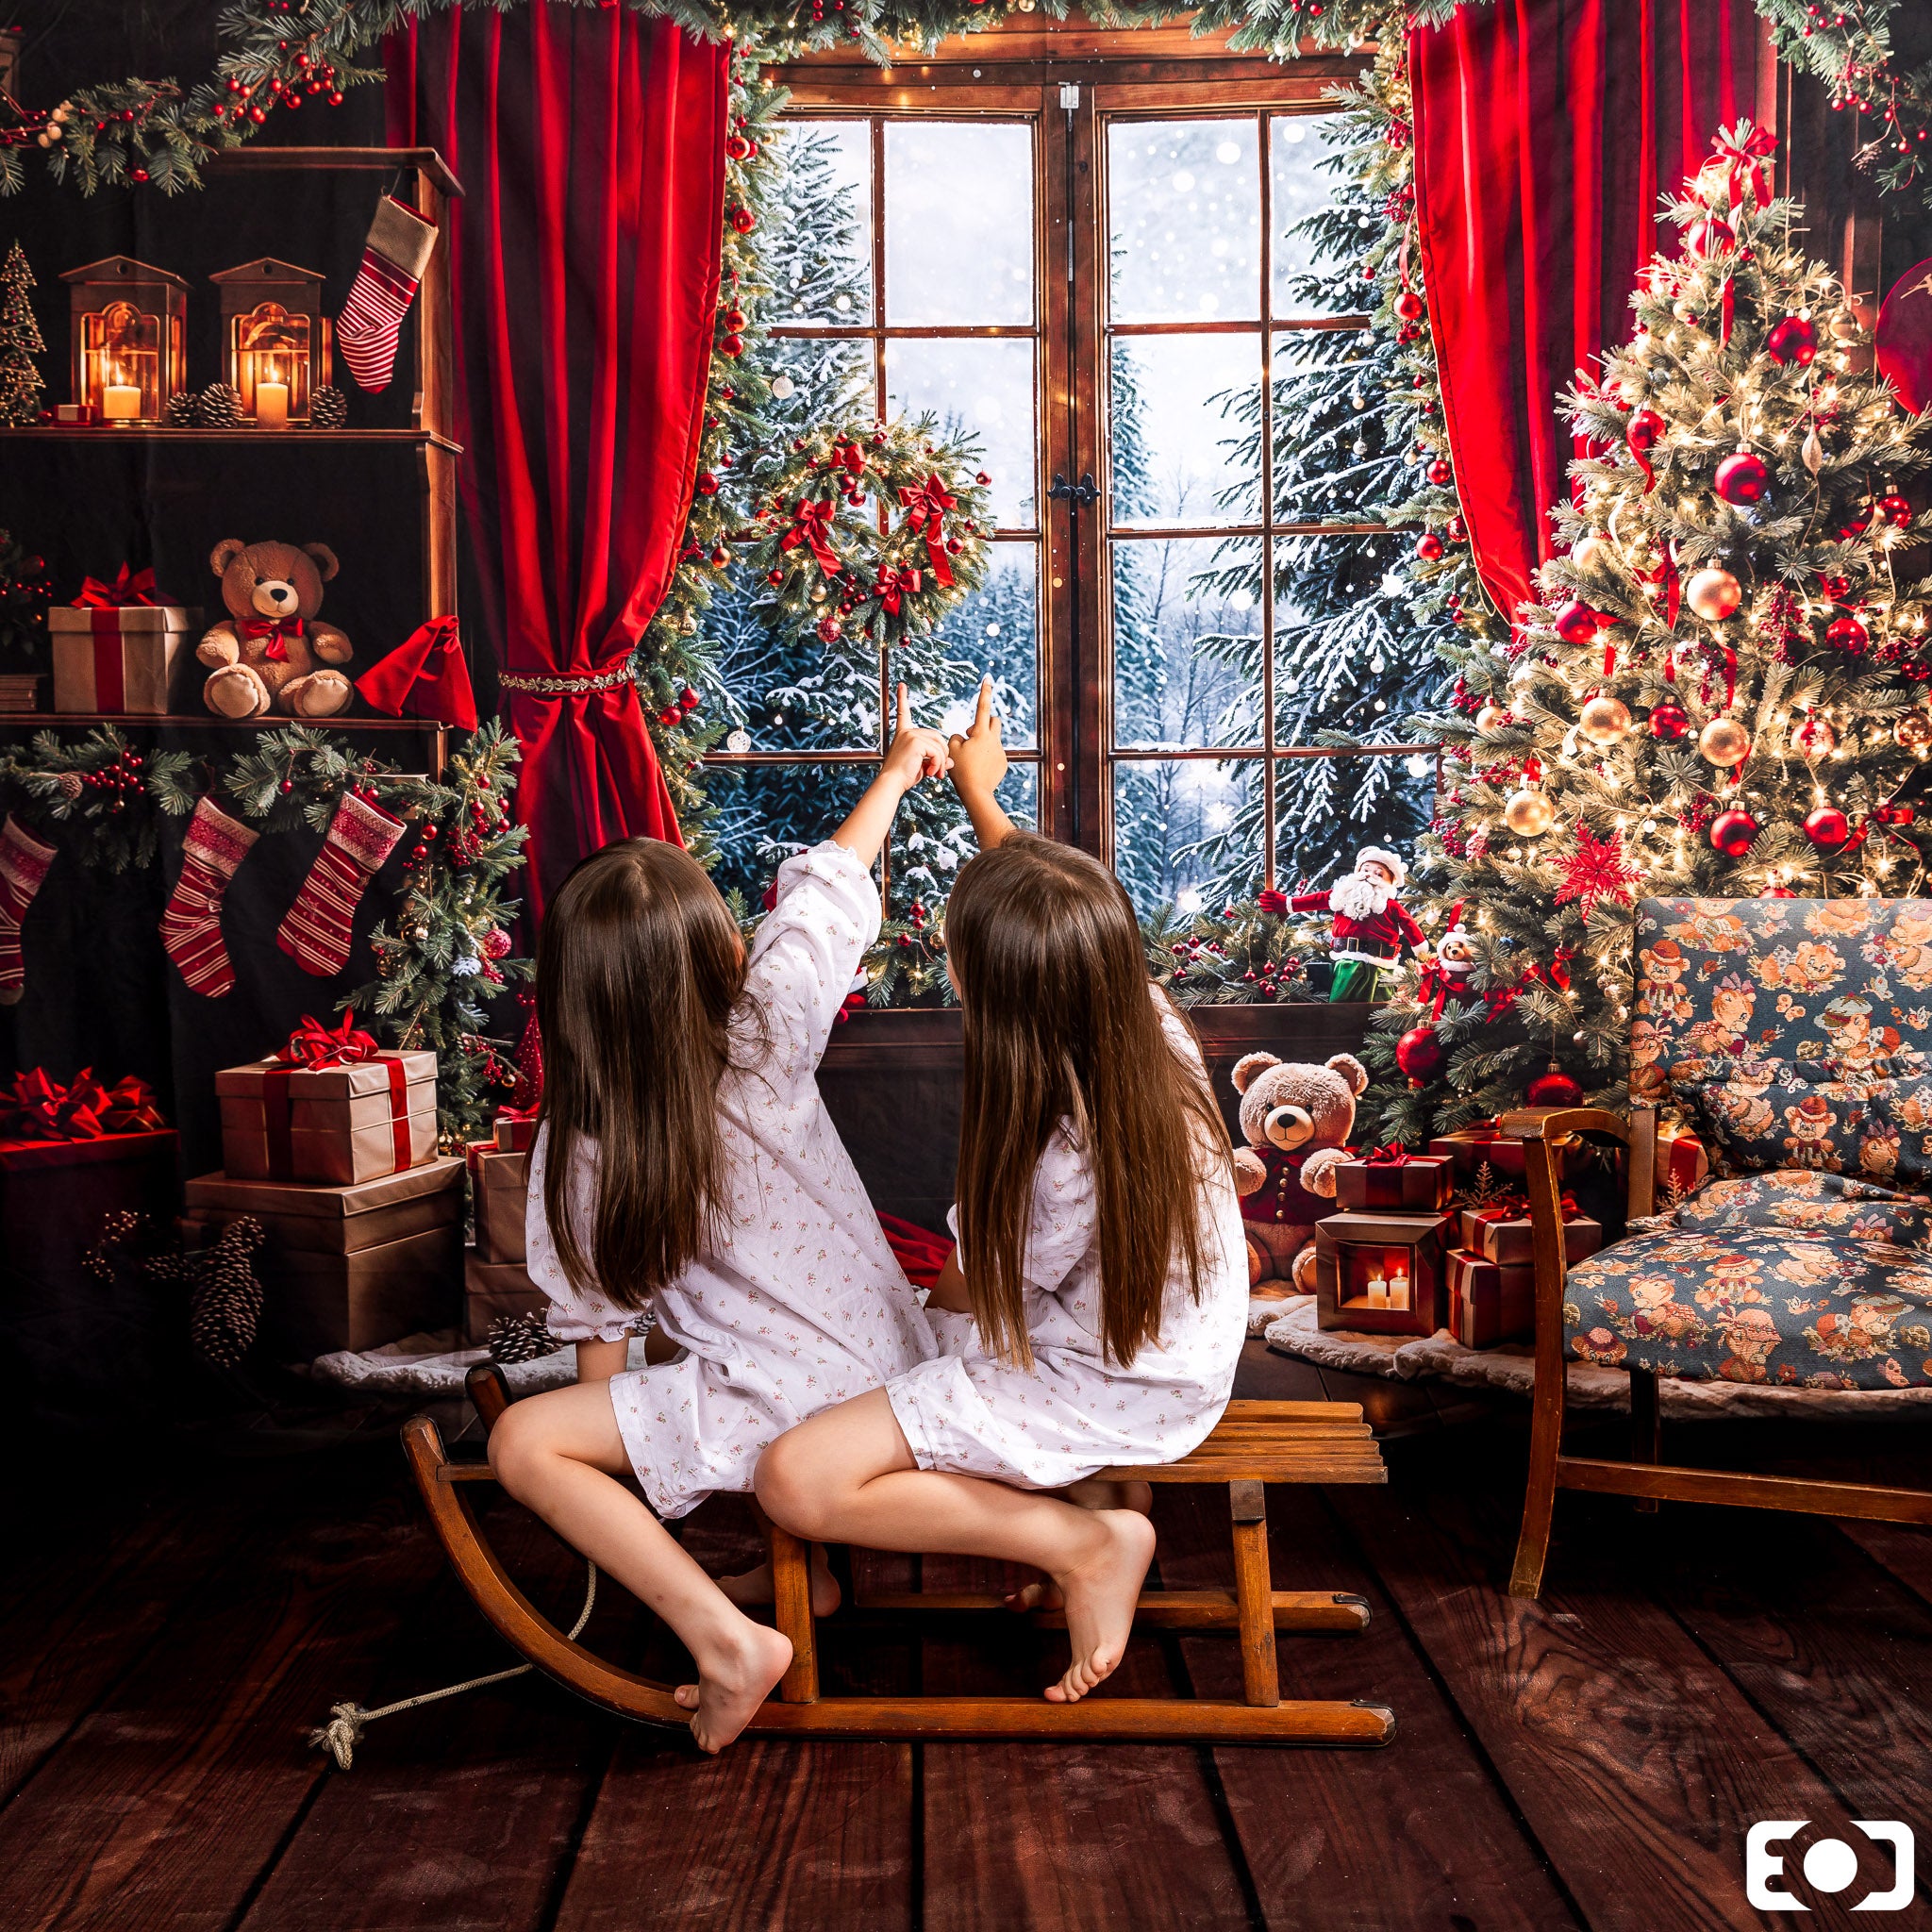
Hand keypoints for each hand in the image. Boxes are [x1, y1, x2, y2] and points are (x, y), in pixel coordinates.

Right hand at [881, 684, 950, 791]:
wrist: (892, 783)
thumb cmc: (904, 777)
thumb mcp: (923, 766)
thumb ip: (936, 760)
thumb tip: (951, 762)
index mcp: (904, 734)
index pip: (904, 713)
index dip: (902, 698)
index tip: (901, 685)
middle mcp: (907, 732)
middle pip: (936, 737)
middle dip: (942, 754)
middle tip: (940, 772)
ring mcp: (911, 735)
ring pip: (939, 745)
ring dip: (941, 761)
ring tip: (937, 775)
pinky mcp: (915, 741)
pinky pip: (937, 751)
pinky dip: (938, 764)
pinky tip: (932, 773)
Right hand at [948, 676, 1007, 798]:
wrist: (976, 792)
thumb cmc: (961, 769)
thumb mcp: (952, 749)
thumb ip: (956, 737)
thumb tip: (964, 736)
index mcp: (980, 733)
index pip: (982, 707)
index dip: (984, 691)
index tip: (988, 679)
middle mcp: (994, 740)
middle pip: (994, 720)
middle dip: (985, 722)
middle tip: (972, 735)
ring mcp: (1000, 751)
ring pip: (993, 739)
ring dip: (984, 742)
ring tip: (972, 757)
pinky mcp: (1003, 763)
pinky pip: (995, 754)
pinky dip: (987, 757)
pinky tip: (979, 769)